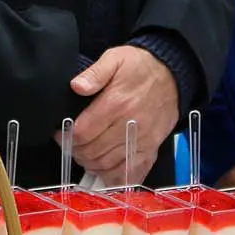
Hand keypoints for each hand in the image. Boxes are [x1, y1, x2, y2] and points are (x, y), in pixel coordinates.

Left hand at [61, 46, 178, 185]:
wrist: (173, 75)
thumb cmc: (141, 66)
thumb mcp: (116, 58)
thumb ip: (95, 73)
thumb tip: (77, 86)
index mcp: (116, 103)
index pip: (82, 132)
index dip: (66, 137)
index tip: (61, 134)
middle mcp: (129, 125)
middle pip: (92, 152)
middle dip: (76, 151)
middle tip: (71, 145)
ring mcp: (142, 140)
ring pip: (108, 165)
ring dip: (91, 164)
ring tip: (85, 154)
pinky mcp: (151, 148)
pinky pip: (130, 172)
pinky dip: (114, 176)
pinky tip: (104, 169)